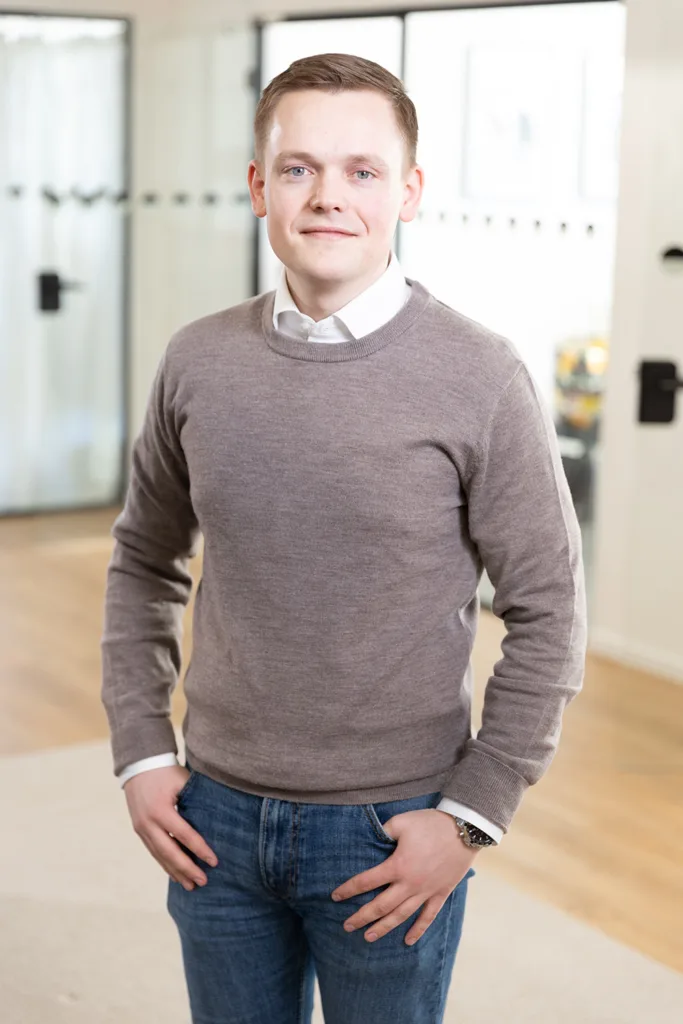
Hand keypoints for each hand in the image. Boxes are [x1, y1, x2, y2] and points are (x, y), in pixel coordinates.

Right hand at [124, 766, 218, 890]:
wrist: (139, 765)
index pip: (185, 836)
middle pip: (169, 852)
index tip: (214, 861)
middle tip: (202, 882)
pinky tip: (174, 874)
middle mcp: (148, 823)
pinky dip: (164, 864)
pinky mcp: (139, 830)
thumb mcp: (183, 781)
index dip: (200, 850)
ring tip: (190, 886)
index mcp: (161, 810)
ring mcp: (141, 828)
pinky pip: (153, 851)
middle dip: (186, 869)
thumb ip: (196, 801)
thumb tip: (217, 820)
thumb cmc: (166, 772)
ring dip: (175, 871)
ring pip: (159, 855)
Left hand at [330, 808, 478, 945]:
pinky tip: (408, 941)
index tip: (335, 897)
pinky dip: (418, 930)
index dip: (349, 889)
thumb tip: (373, 838)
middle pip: (381, 906)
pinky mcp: (441, 893)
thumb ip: (384, 831)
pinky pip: (428, 916)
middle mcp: (410, 884)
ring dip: (383, 928)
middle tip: (347, 926)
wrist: (465, 829)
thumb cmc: (431, 823)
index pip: (367, 881)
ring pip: (401, 915)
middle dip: (362, 917)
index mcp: (398, 865)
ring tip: (368, 937)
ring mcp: (426, 891)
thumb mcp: (402, 821)